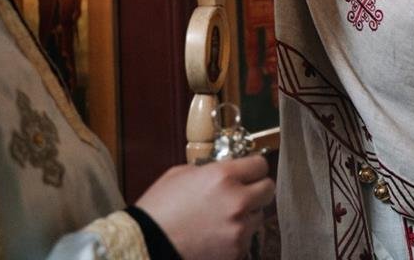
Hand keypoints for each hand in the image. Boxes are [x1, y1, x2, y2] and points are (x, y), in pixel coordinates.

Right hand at [135, 155, 273, 259]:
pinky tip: (216, 235)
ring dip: (246, 215)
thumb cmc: (158, 209)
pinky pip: (246, 238)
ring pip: (258, 215)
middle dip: (256, 190)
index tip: (249, 172)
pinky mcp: (236, 250)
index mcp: (223, 176)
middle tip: (243, 193)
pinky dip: (236, 236)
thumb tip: (228, 169)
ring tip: (222, 218)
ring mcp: (238, 228)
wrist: (145, 245)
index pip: (260, 164)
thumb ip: (210, 169)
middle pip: (268, 189)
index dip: (253, 168)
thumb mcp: (181, 175)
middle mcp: (237, 200)